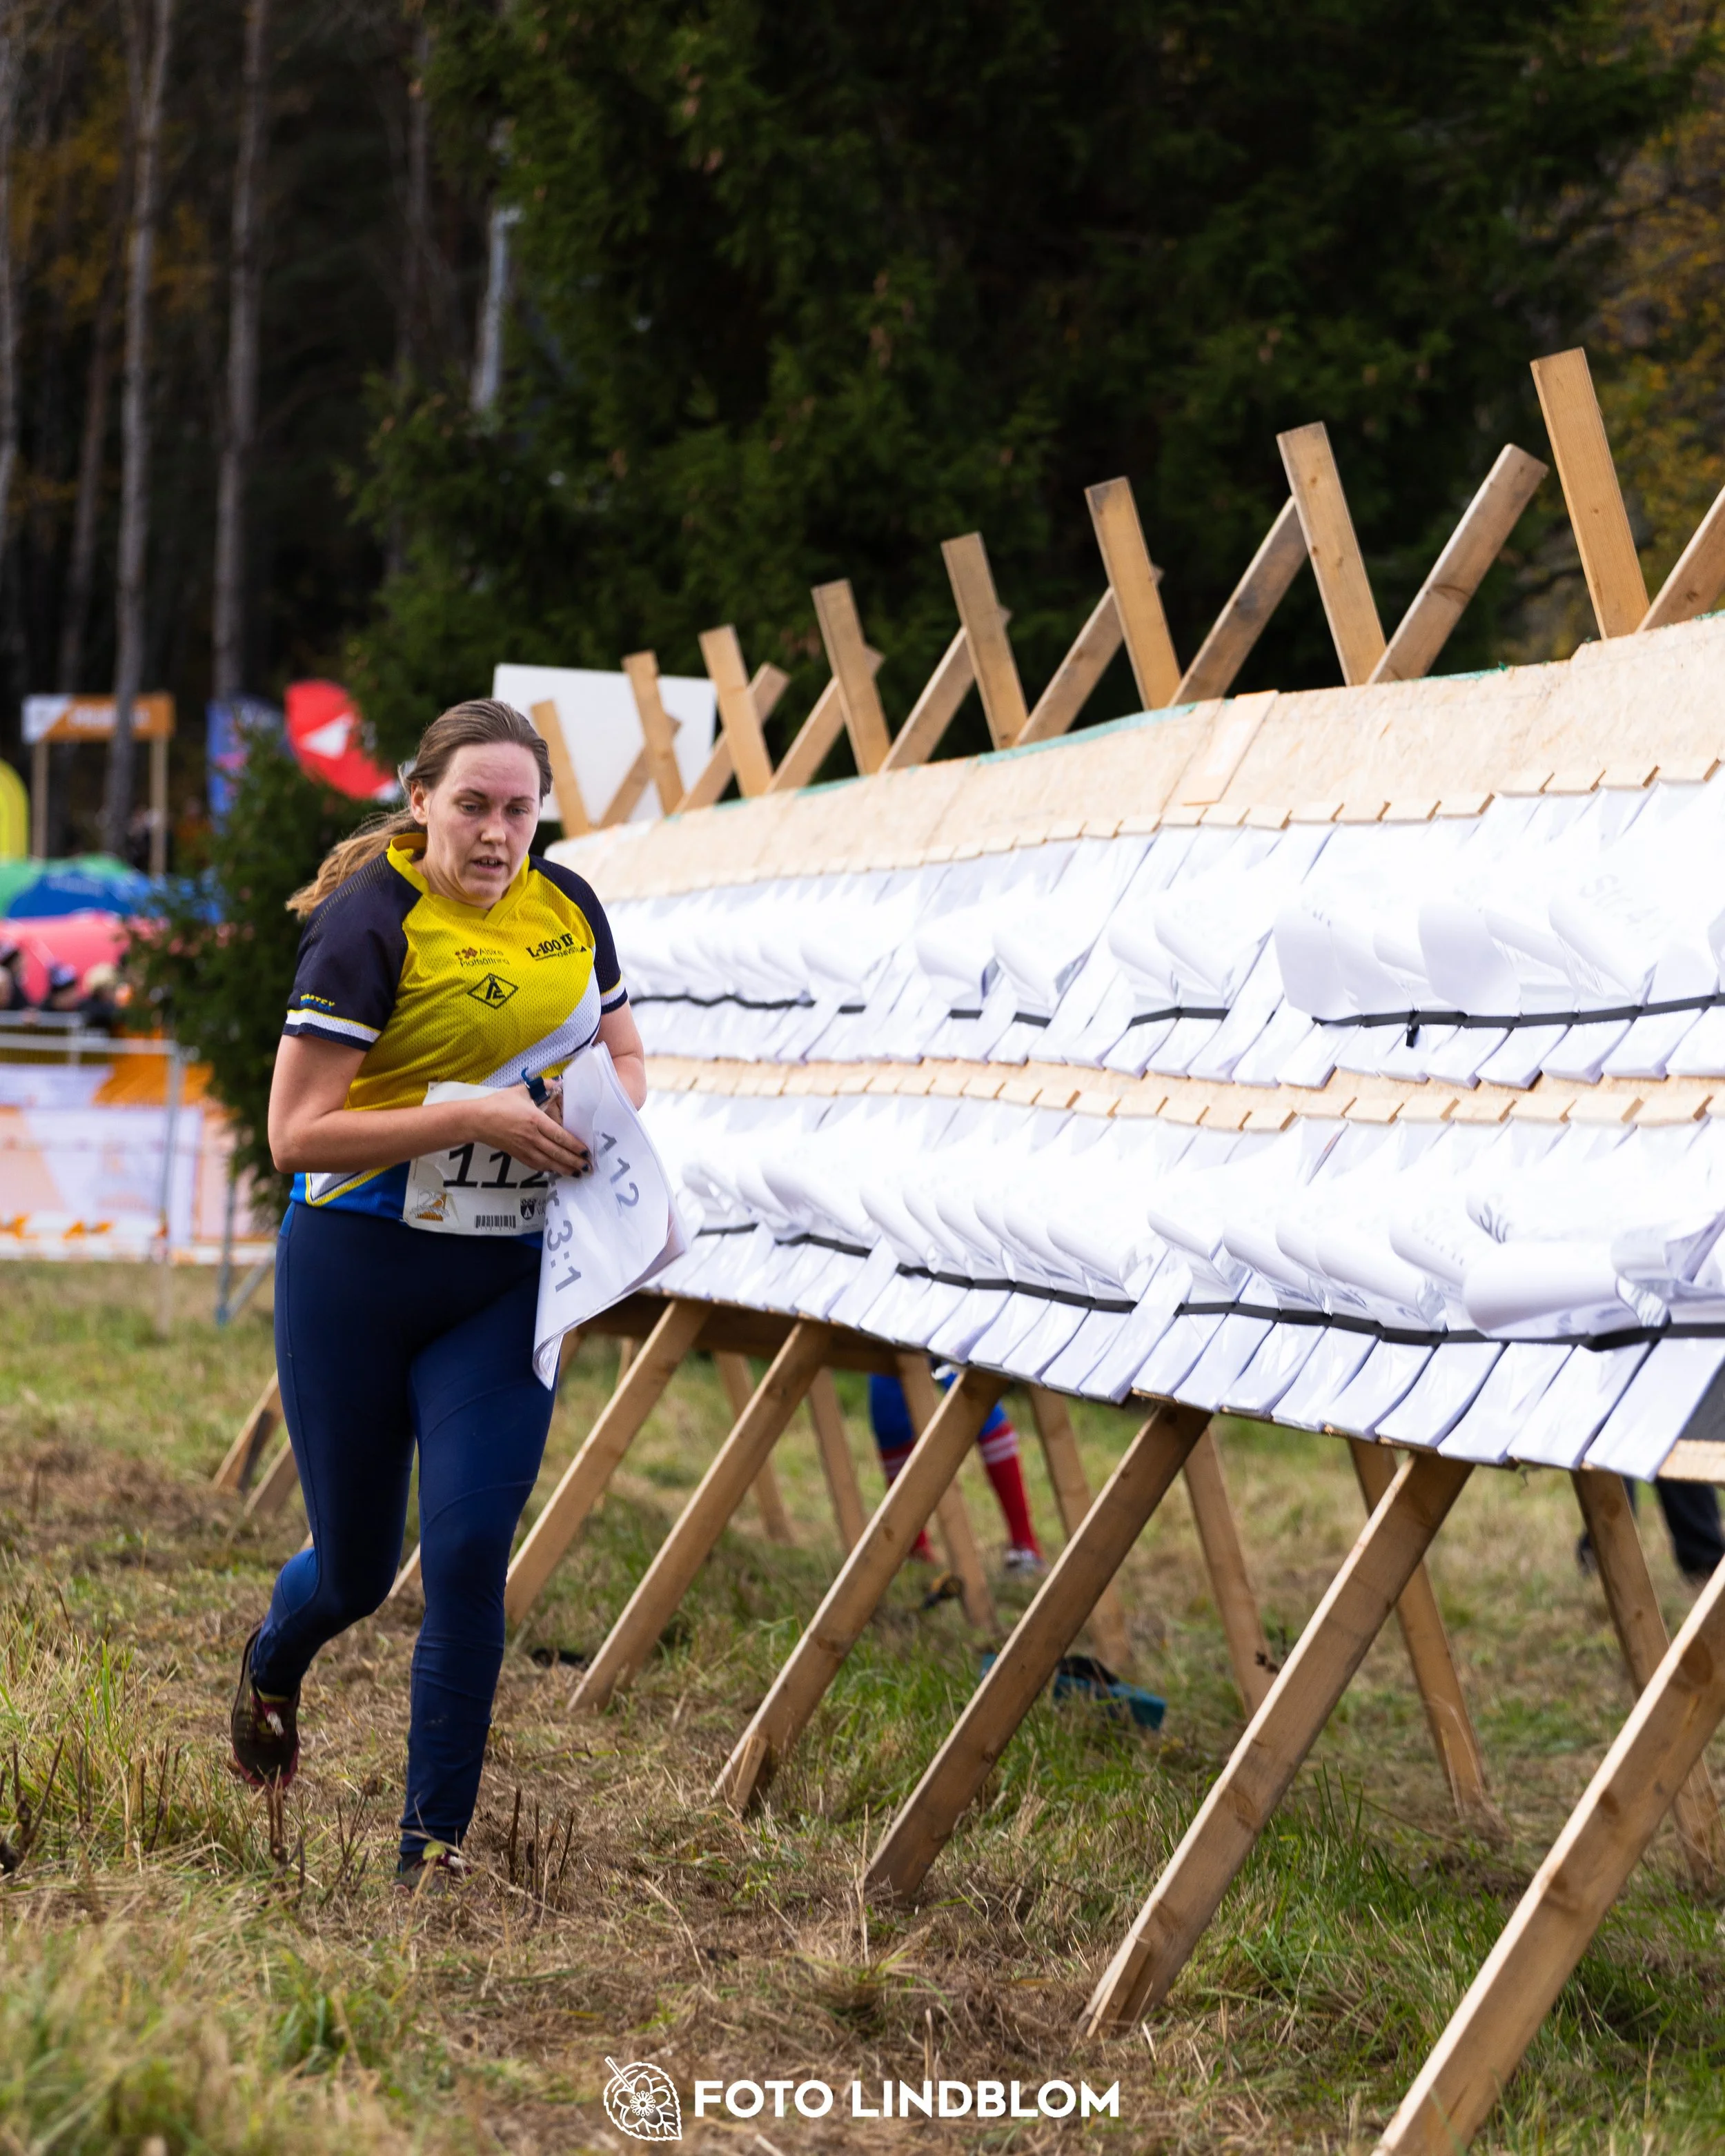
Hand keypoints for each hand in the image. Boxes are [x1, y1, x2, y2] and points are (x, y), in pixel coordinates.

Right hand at [468, 1083, 591, 1177]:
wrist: (477, 1120)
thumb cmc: (499, 1104)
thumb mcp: (521, 1091)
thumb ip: (542, 1087)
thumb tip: (558, 1083)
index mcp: (535, 1120)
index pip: (559, 1135)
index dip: (574, 1145)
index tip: (586, 1151)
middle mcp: (531, 1137)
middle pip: (557, 1153)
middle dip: (574, 1161)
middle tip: (588, 1166)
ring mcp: (524, 1149)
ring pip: (549, 1162)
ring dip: (565, 1169)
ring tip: (578, 1173)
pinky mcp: (518, 1156)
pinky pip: (537, 1165)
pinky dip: (550, 1169)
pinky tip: (559, 1171)